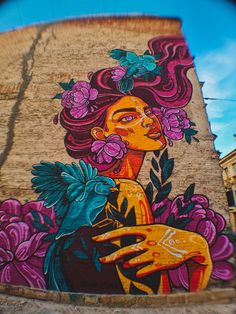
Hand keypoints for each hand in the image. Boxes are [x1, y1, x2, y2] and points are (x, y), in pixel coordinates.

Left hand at [93, 224, 211, 288]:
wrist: (190, 243)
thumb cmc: (170, 235)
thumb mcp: (155, 230)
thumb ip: (140, 239)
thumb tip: (125, 256)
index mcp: (147, 229)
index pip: (123, 231)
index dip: (109, 235)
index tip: (96, 238)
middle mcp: (148, 240)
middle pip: (126, 250)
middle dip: (112, 256)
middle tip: (101, 261)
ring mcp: (154, 252)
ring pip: (134, 261)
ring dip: (128, 264)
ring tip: (127, 264)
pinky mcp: (160, 263)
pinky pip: (144, 271)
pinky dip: (139, 272)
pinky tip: (138, 272)